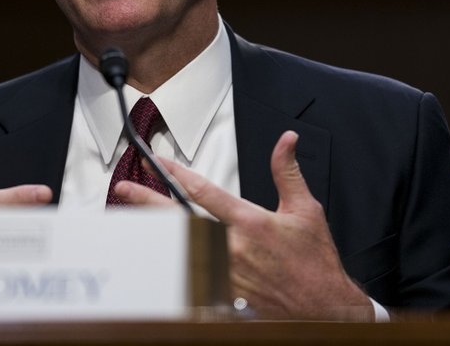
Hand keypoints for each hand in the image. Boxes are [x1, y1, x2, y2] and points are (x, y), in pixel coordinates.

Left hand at [114, 131, 372, 320]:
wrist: (324, 308)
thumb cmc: (315, 263)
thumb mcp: (306, 209)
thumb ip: (287, 172)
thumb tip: (286, 141)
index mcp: (251, 222)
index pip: (204, 191)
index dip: (177, 173)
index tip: (159, 163)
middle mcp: (232, 247)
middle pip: (180, 219)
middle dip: (148, 201)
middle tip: (125, 189)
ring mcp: (224, 273)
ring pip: (179, 248)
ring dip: (154, 233)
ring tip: (131, 220)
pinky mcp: (223, 294)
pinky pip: (190, 277)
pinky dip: (171, 265)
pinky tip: (155, 258)